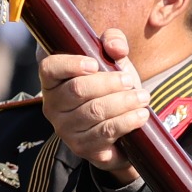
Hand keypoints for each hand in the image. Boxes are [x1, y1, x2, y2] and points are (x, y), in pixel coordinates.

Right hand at [38, 27, 149, 180]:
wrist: (119, 131)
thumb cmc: (110, 89)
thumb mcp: (112, 61)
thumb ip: (113, 43)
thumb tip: (116, 47)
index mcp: (53, 82)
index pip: (49, 68)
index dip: (70, 64)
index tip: (95, 64)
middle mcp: (52, 107)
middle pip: (77, 90)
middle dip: (108, 83)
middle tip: (129, 80)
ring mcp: (65, 129)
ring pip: (94, 111)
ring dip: (123, 102)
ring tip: (143, 97)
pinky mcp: (82, 148)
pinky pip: (105, 132)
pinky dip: (126, 121)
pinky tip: (141, 115)